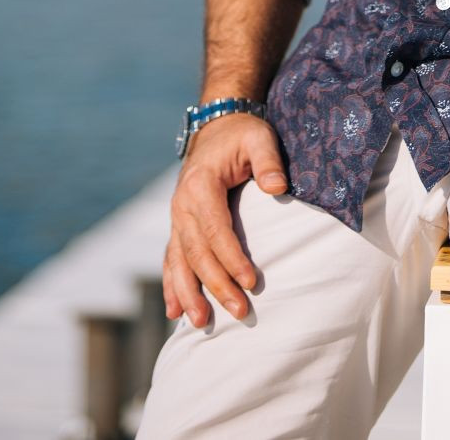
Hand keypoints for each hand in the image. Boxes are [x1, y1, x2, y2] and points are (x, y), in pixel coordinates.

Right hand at [162, 112, 287, 326]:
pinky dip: (172, 285)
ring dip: (188, 293)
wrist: (216, 125)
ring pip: (179, 261)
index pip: (216, 230)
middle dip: (216, 285)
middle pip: (197, 252)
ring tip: (200, 323)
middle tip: (239, 312)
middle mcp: (182, 204)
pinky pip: (171, 258)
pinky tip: (175, 312)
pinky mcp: (178, 225)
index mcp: (201, 185)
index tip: (251, 282)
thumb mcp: (259, 138)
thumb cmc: (242, 134)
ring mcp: (177, 216)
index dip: (232, 259)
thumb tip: (278, 188)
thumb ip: (268, 161)